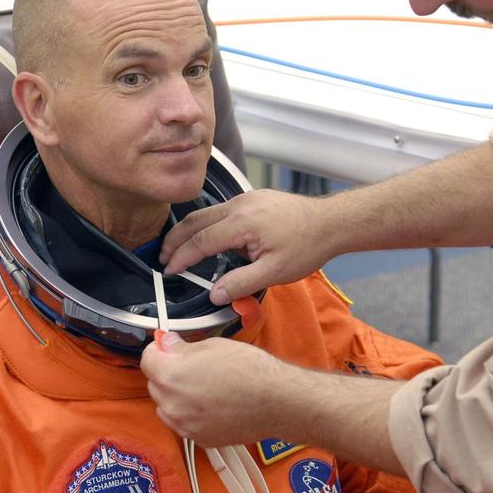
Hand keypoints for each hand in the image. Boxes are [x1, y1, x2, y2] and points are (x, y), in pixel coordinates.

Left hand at [141, 332, 285, 445]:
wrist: (276, 402)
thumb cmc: (250, 371)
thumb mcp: (213, 346)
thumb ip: (183, 348)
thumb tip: (167, 344)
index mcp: (172, 376)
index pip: (147, 359)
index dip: (158, 349)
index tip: (168, 347)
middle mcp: (173, 404)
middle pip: (154, 384)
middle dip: (166, 372)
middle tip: (190, 364)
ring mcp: (185, 425)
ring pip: (166, 406)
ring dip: (176, 396)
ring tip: (202, 386)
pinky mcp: (199, 439)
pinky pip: (183, 423)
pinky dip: (190, 413)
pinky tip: (211, 403)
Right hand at [160, 189, 337, 302]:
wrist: (330, 222)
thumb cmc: (306, 247)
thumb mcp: (275, 272)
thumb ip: (241, 283)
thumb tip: (215, 294)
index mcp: (242, 223)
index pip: (200, 240)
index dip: (181, 257)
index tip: (169, 270)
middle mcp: (239, 205)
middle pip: (195, 220)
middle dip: (175, 239)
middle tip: (162, 257)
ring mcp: (246, 199)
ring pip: (207, 213)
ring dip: (189, 230)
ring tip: (179, 248)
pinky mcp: (253, 198)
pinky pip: (221, 210)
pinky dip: (206, 223)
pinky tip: (208, 238)